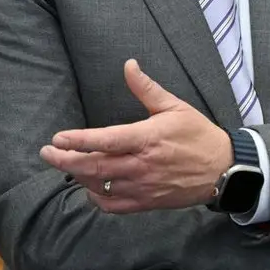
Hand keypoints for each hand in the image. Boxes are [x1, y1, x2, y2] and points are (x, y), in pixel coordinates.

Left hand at [39, 60, 231, 213]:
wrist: (222, 170)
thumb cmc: (198, 134)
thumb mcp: (175, 106)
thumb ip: (146, 88)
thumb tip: (129, 64)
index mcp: (147, 139)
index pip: (106, 141)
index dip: (79, 140)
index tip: (58, 138)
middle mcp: (142, 165)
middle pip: (94, 167)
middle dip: (65, 161)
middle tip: (47, 153)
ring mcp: (143, 187)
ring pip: (99, 186)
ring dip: (77, 176)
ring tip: (64, 165)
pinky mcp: (146, 202)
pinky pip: (112, 205)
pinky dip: (95, 197)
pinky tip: (90, 186)